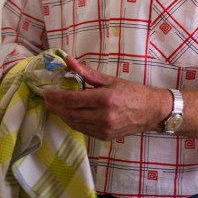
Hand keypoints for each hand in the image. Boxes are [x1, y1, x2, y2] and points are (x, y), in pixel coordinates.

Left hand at [42, 55, 169, 139]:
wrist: (150, 111)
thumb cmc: (132, 92)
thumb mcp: (110, 79)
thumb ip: (87, 73)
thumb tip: (69, 61)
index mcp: (105, 99)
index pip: (73, 99)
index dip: (56, 96)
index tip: (46, 91)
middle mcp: (103, 116)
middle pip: (70, 113)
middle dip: (55, 106)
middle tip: (46, 97)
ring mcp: (103, 129)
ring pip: (74, 123)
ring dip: (61, 114)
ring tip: (53, 105)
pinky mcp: (104, 136)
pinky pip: (82, 129)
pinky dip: (72, 121)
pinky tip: (67, 114)